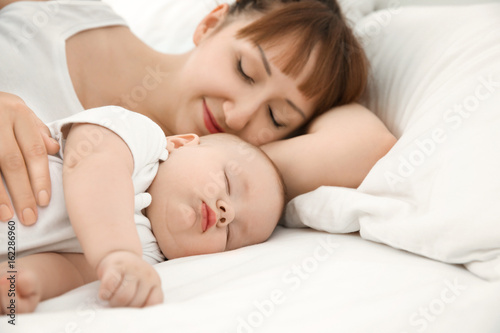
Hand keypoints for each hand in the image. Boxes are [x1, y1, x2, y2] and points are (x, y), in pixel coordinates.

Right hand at [0, 92, 59, 224]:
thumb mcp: (18, 111)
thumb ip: (36, 131)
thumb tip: (54, 149)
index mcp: (17, 112)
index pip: (34, 150)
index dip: (40, 177)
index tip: (44, 201)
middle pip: (13, 162)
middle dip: (23, 192)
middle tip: (30, 217)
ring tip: (8, 216)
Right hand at [96, 251, 163, 307]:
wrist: (119, 253)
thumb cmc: (130, 276)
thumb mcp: (144, 286)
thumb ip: (144, 299)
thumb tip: (136, 318)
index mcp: (155, 282)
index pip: (154, 303)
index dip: (143, 311)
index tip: (134, 312)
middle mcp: (147, 274)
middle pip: (136, 303)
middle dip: (124, 308)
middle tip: (119, 304)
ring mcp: (132, 269)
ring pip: (123, 298)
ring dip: (113, 303)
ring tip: (112, 299)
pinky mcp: (116, 266)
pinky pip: (109, 286)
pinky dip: (104, 294)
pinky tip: (105, 293)